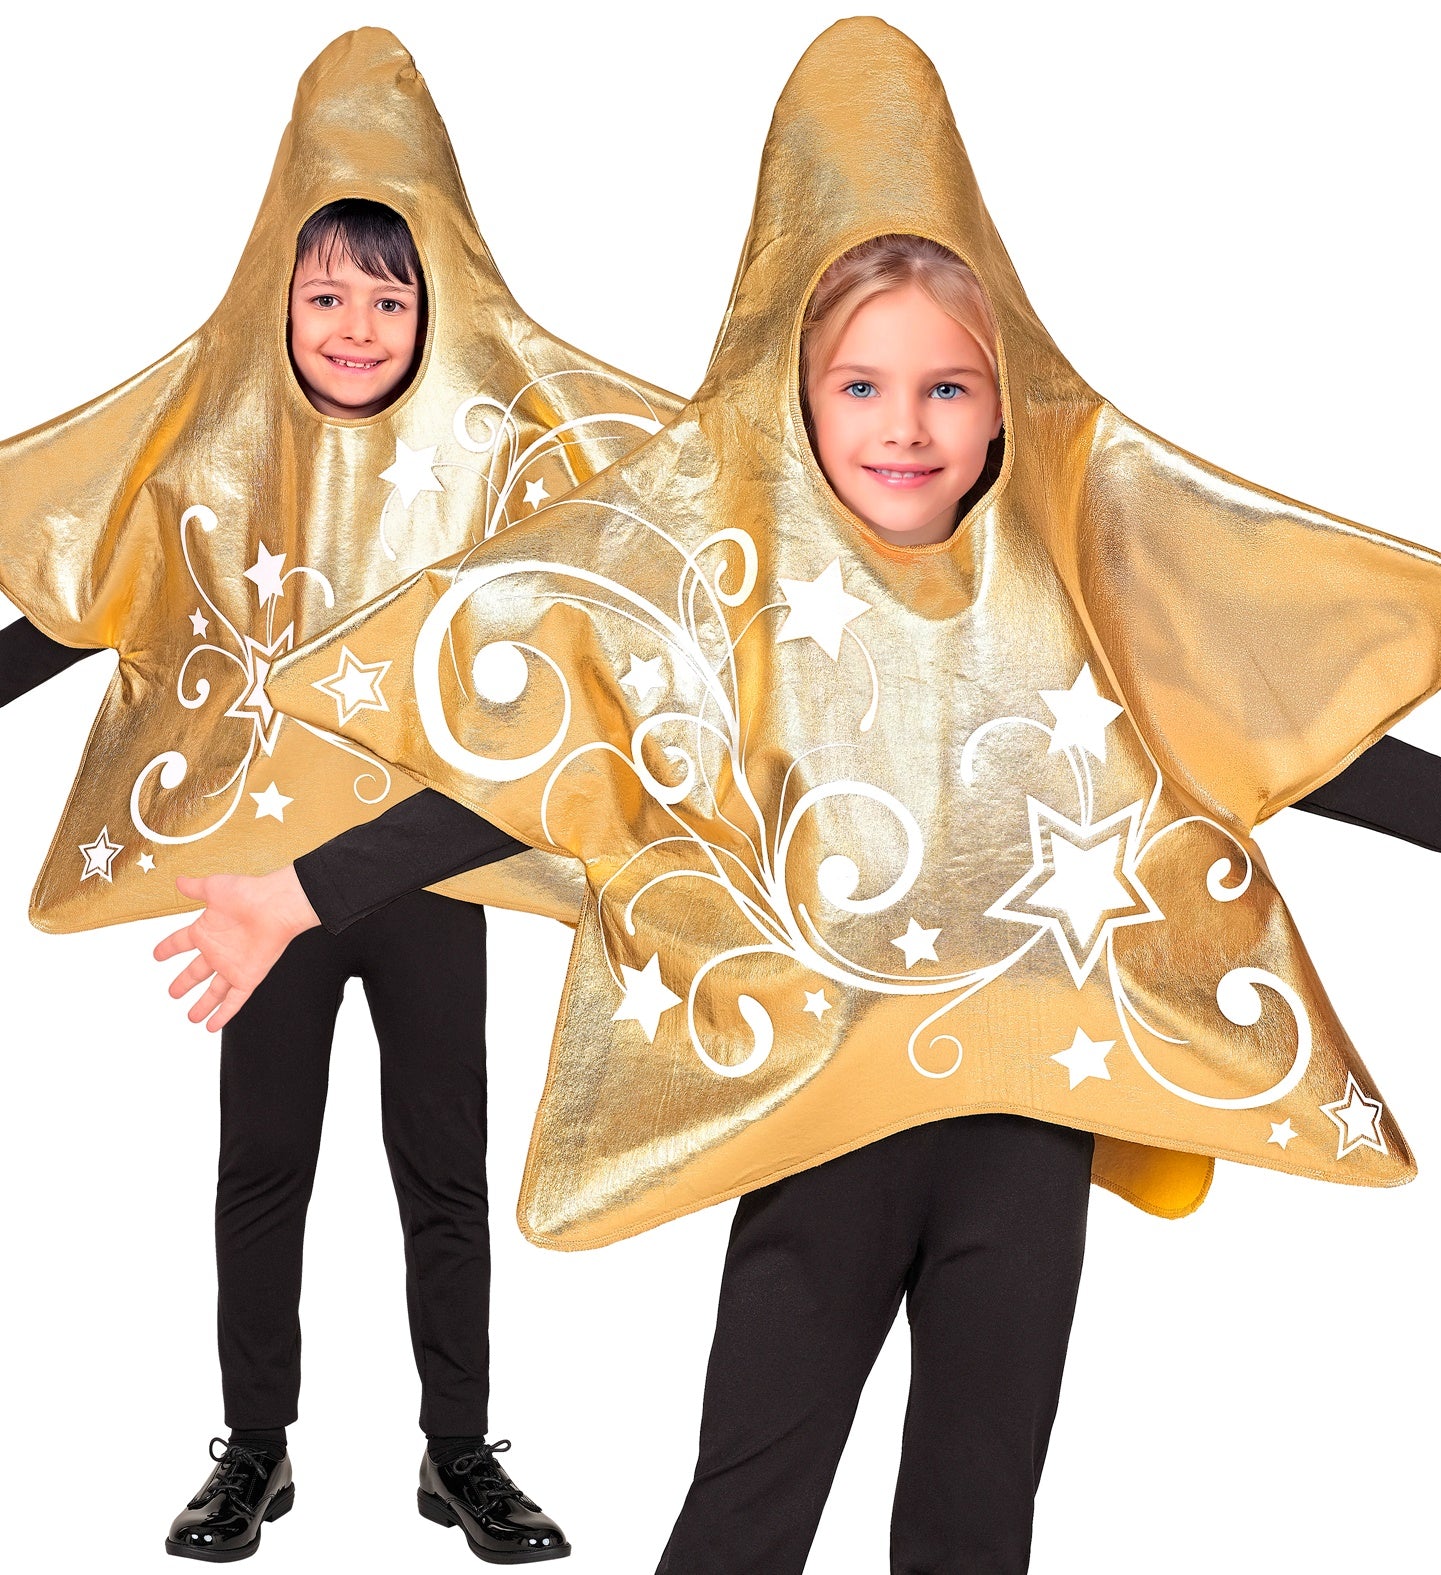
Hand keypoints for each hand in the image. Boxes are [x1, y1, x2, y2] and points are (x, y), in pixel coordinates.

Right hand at [154, 866, 319, 1031]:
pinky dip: (222, 1014)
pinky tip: (211, 1026)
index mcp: (206, 929)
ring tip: (191, 1017)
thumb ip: (195, 887)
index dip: (168, 948)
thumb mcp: (214, 887)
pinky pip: (233, 1001)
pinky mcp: (247, 977)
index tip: (156, 955)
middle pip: (196, 971)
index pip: (180, 942)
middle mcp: (218, 950)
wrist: (276, 906)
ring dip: (202, 1004)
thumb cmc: (248, 893)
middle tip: (173, 992)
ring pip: (214, 991)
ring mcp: (232, 966)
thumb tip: (178, 880)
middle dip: (184, 982)